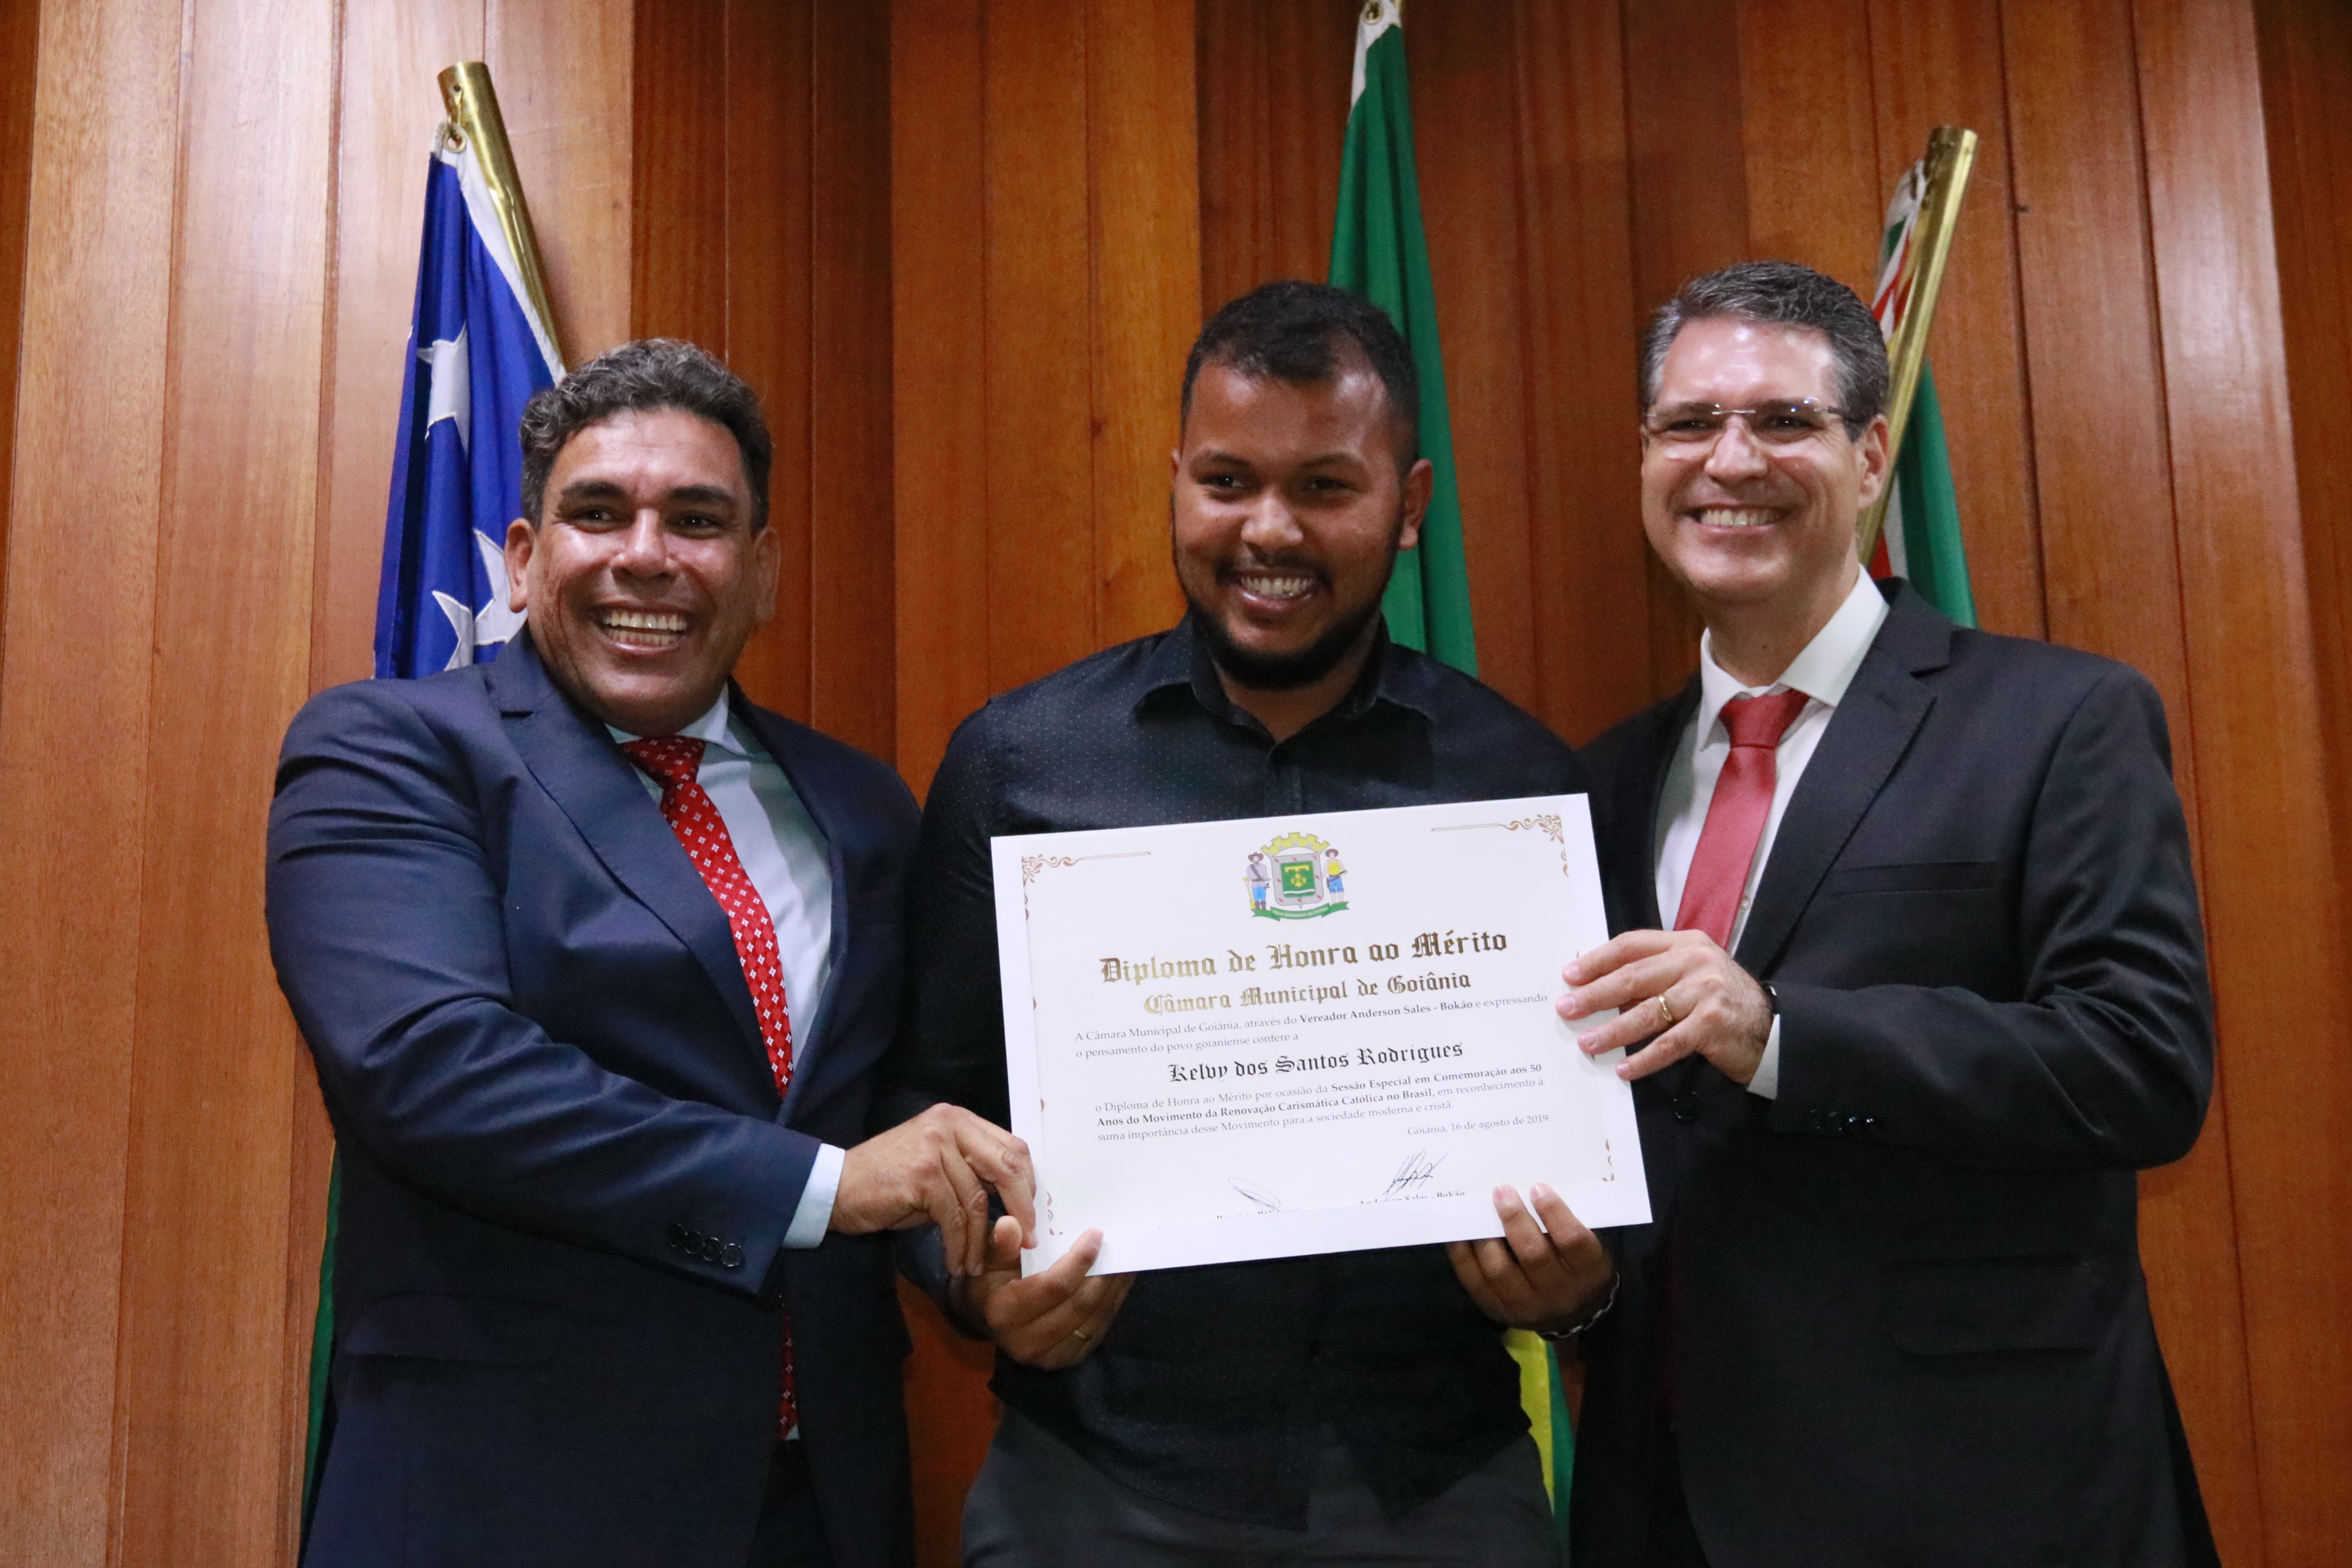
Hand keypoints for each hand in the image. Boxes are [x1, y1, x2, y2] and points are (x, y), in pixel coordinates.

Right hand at [832, 1103, 1035, 1276]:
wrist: (835, 1187)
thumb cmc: (888, 1182)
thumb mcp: (936, 1166)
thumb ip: (972, 1171)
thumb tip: (1017, 1199)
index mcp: (958, 1119)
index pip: (1012, 1146)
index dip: (1028, 1182)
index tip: (1032, 1214)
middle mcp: (949, 1125)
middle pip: (1007, 1167)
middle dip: (1022, 1208)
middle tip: (1027, 1239)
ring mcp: (935, 1147)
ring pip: (978, 1200)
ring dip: (980, 1240)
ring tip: (977, 1264)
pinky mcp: (922, 1175)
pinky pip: (954, 1218)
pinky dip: (958, 1246)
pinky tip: (955, 1262)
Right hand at [952, 1216, 1134, 1368]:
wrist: (989, 1320)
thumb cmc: (990, 1282)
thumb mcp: (988, 1260)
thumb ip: (1002, 1245)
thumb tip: (1010, 1224)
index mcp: (1004, 1314)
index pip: (1053, 1286)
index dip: (1078, 1260)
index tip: (1096, 1234)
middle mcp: (1026, 1342)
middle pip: (1078, 1304)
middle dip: (1103, 1273)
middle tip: (1117, 1244)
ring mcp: (1048, 1356)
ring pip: (1093, 1318)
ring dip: (1113, 1287)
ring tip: (1124, 1259)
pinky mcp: (1066, 1360)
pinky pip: (1098, 1330)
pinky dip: (1113, 1303)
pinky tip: (1119, 1281)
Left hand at [1447, 1184, 1613, 1331]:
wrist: (1574, 1315)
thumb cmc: (1579, 1266)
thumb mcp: (1587, 1247)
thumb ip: (1565, 1223)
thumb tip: (1528, 1188)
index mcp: (1588, 1272)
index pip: (1572, 1240)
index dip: (1554, 1212)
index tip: (1538, 1188)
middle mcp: (1559, 1294)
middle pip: (1534, 1255)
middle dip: (1514, 1219)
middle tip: (1501, 1191)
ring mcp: (1527, 1308)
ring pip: (1500, 1270)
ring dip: (1486, 1237)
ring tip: (1478, 1209)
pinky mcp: (1500, 1312)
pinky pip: (1476, 1282)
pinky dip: (1464, 1256)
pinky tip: (1460, 1233)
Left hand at [1559, 929, 1772, 1084]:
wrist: (1771, 1027)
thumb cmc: (1721, 1002)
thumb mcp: (1691, 976)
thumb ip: (1655, 976)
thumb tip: (1599, 990)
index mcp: (1686, 943)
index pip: (1632, 945)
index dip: (1597, 959)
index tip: (1570, 974)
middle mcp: (1695, 962)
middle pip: (1633, 977)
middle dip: (1595, 995)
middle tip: (1567, 1008)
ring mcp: (1706, 992)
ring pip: (1646, 1012)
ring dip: (1612, 1031)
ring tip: (1587, 1042)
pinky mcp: (1712, 1024)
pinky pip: (1668, 1044)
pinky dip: (1643, 1059)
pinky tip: (1624, 1069)